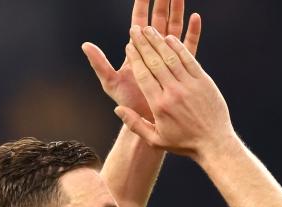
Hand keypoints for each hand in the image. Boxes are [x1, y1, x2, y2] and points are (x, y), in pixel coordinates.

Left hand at [82, 0, 200, 122]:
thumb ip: (99, 64)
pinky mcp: (182, 66)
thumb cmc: (129, 103)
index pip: (139, 21)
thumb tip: (85, 45)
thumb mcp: (111, 83)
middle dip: (162, 2)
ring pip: (174, 28)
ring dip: (178, 11)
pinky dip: (192, 31)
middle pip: (158, 20)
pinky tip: (196, 17)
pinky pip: (189, 45)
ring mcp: (168, 57)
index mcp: (137, 51)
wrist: (148, 121)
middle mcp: (153, 51)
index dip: (142, 4)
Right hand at [115, 25, 235, 158]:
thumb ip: (135, 125)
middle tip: (135, 30)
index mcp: (159, 105)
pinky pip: (189, 59)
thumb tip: (117, 110)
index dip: (135, 58)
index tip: (129, 46)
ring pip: (171, 57)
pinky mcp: (204, 81)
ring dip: (158, 41)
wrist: (214, 143)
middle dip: (143, 44)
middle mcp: (173, 92)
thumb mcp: (156, 140)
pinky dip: (178, 47)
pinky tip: (170, 38)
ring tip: (149, 30)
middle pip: (154, 62)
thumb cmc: (183, 143)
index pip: (143, 75)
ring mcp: (190, 85)